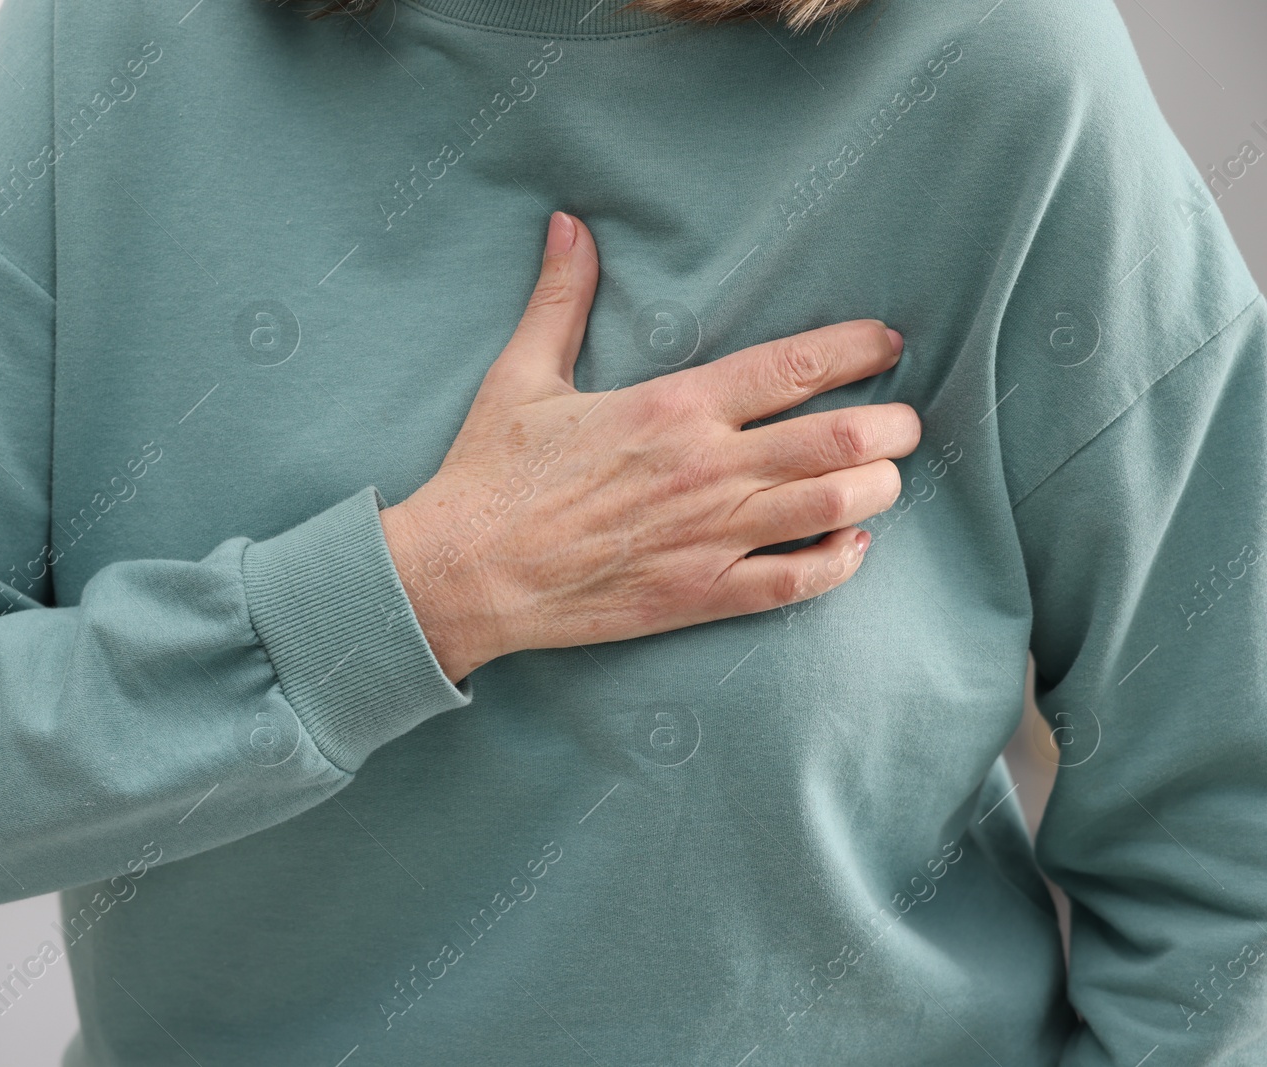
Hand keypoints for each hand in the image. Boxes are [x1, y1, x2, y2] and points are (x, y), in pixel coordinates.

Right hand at [380, 211, 919, 682]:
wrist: (465, 574)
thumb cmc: (493, 475)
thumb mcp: (524, 376)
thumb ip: (561, 300)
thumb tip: (570, 225)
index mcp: (673, 407)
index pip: (793, 365)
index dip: (858, 348)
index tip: (888, 342)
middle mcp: (706, 469)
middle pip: (839, 438)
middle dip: (892, 426)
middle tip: (901, 420)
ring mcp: (708, 537)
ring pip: (834, 507)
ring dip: (878, 489)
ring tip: (884, 475)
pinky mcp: (699, 594)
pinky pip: (797, 583)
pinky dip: (840, 562)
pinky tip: (851, 545)